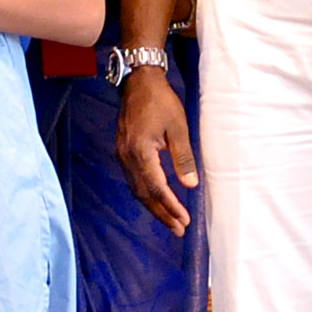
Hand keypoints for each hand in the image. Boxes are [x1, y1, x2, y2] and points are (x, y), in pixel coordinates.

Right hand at [116, 66, 198, 233]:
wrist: (138, 81)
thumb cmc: (160, 101)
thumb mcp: (178, 127)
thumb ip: (183, 158)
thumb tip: (190, 185)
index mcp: (140, 152)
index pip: (156, 188)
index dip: (170, 206)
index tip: (184, 220)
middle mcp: (127, 157)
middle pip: (143, 194)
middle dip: (161, 213)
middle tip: (178, 229)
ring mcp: (122, 154)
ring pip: (136, 188)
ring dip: (153, 206)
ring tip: (170, 220)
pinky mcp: (123, 151)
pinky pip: (133, 179)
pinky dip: (145, 193)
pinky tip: (156, 199)